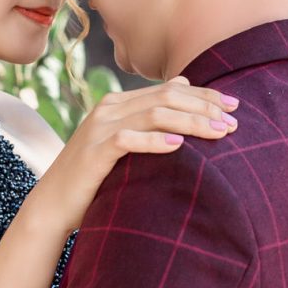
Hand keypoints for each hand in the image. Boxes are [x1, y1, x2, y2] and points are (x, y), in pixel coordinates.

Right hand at [32, 78, 240, 229]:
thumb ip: (149, 113)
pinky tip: (179, 145)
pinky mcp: (94, 152)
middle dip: (205, 106)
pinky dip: (155, 140)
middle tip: (235, 121)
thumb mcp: (124, 140)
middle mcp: (109, 109)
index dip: (205, 95)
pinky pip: (129, 140)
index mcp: (119, 103)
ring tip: (218, 132)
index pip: (170, 89)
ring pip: (153, 113)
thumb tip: (183, 82)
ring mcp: (100, 128)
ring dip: (190, 121)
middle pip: (167, 96)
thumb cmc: (95, 177)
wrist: (53, 205)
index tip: (235, 106)